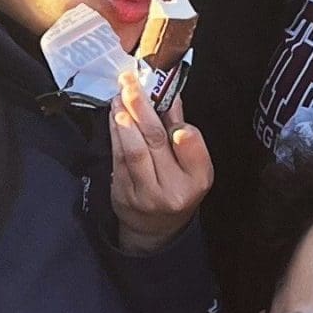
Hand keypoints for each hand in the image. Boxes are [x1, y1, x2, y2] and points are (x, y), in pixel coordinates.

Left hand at [109, 69, 212, 254]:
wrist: (155, 229)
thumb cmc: (177, 190)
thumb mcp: (194, 168)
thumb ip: (185, 134)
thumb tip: (172, 97)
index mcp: (197, 181)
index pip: (191, 150)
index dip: (180, 127)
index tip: (170, 100)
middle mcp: (172, 189)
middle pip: (156, 142)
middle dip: (142, 109)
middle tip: (132, 83)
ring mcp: (144, 193)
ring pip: (133, 150)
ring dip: (124, 118)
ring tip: (121, 95)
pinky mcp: (122, 192)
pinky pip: (117, 157)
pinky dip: (115, 132)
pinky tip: (115, 114)